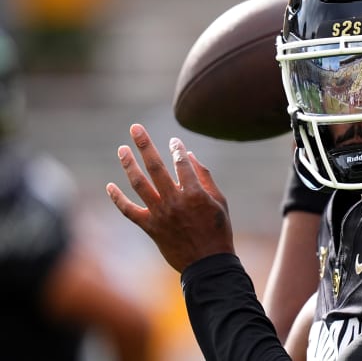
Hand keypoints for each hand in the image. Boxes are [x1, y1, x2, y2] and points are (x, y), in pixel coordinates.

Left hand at [106, 124, 234, 272]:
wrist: (208, 264)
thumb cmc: (218, 230)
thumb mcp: (219, 201)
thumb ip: (204, 177)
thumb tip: (189, 155)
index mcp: (194, 193)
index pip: (181, 163)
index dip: (177, 149)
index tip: (173, 141)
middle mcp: (174, 201)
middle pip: (155, 167)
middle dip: (144, 145)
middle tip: (135, 128)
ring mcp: (159, 214)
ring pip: (139, 184)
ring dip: (128, 165)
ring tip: (121, 149)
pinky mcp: (150, 227)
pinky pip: (129, 211)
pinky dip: (118, 199)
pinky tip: (110, 186)